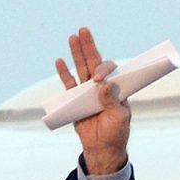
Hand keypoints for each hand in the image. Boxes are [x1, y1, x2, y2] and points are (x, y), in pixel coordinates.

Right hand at [54, 26, 130, 174]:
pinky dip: (64, 73)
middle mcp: (102, 86)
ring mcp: (88, 91)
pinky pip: (68, 84)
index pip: (110, 71)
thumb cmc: (116, 133)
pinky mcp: (75, 99)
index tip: (98, 78)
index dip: (104, 69)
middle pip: (94, 63)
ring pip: (81, 69)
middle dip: (89, 47)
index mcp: (116, 89)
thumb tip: (105, 85)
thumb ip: (112, 102)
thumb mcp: (119, 118)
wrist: (102, 148)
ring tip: (72, 37)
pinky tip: (60, 61)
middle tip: (84, 30)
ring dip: (76, 54)